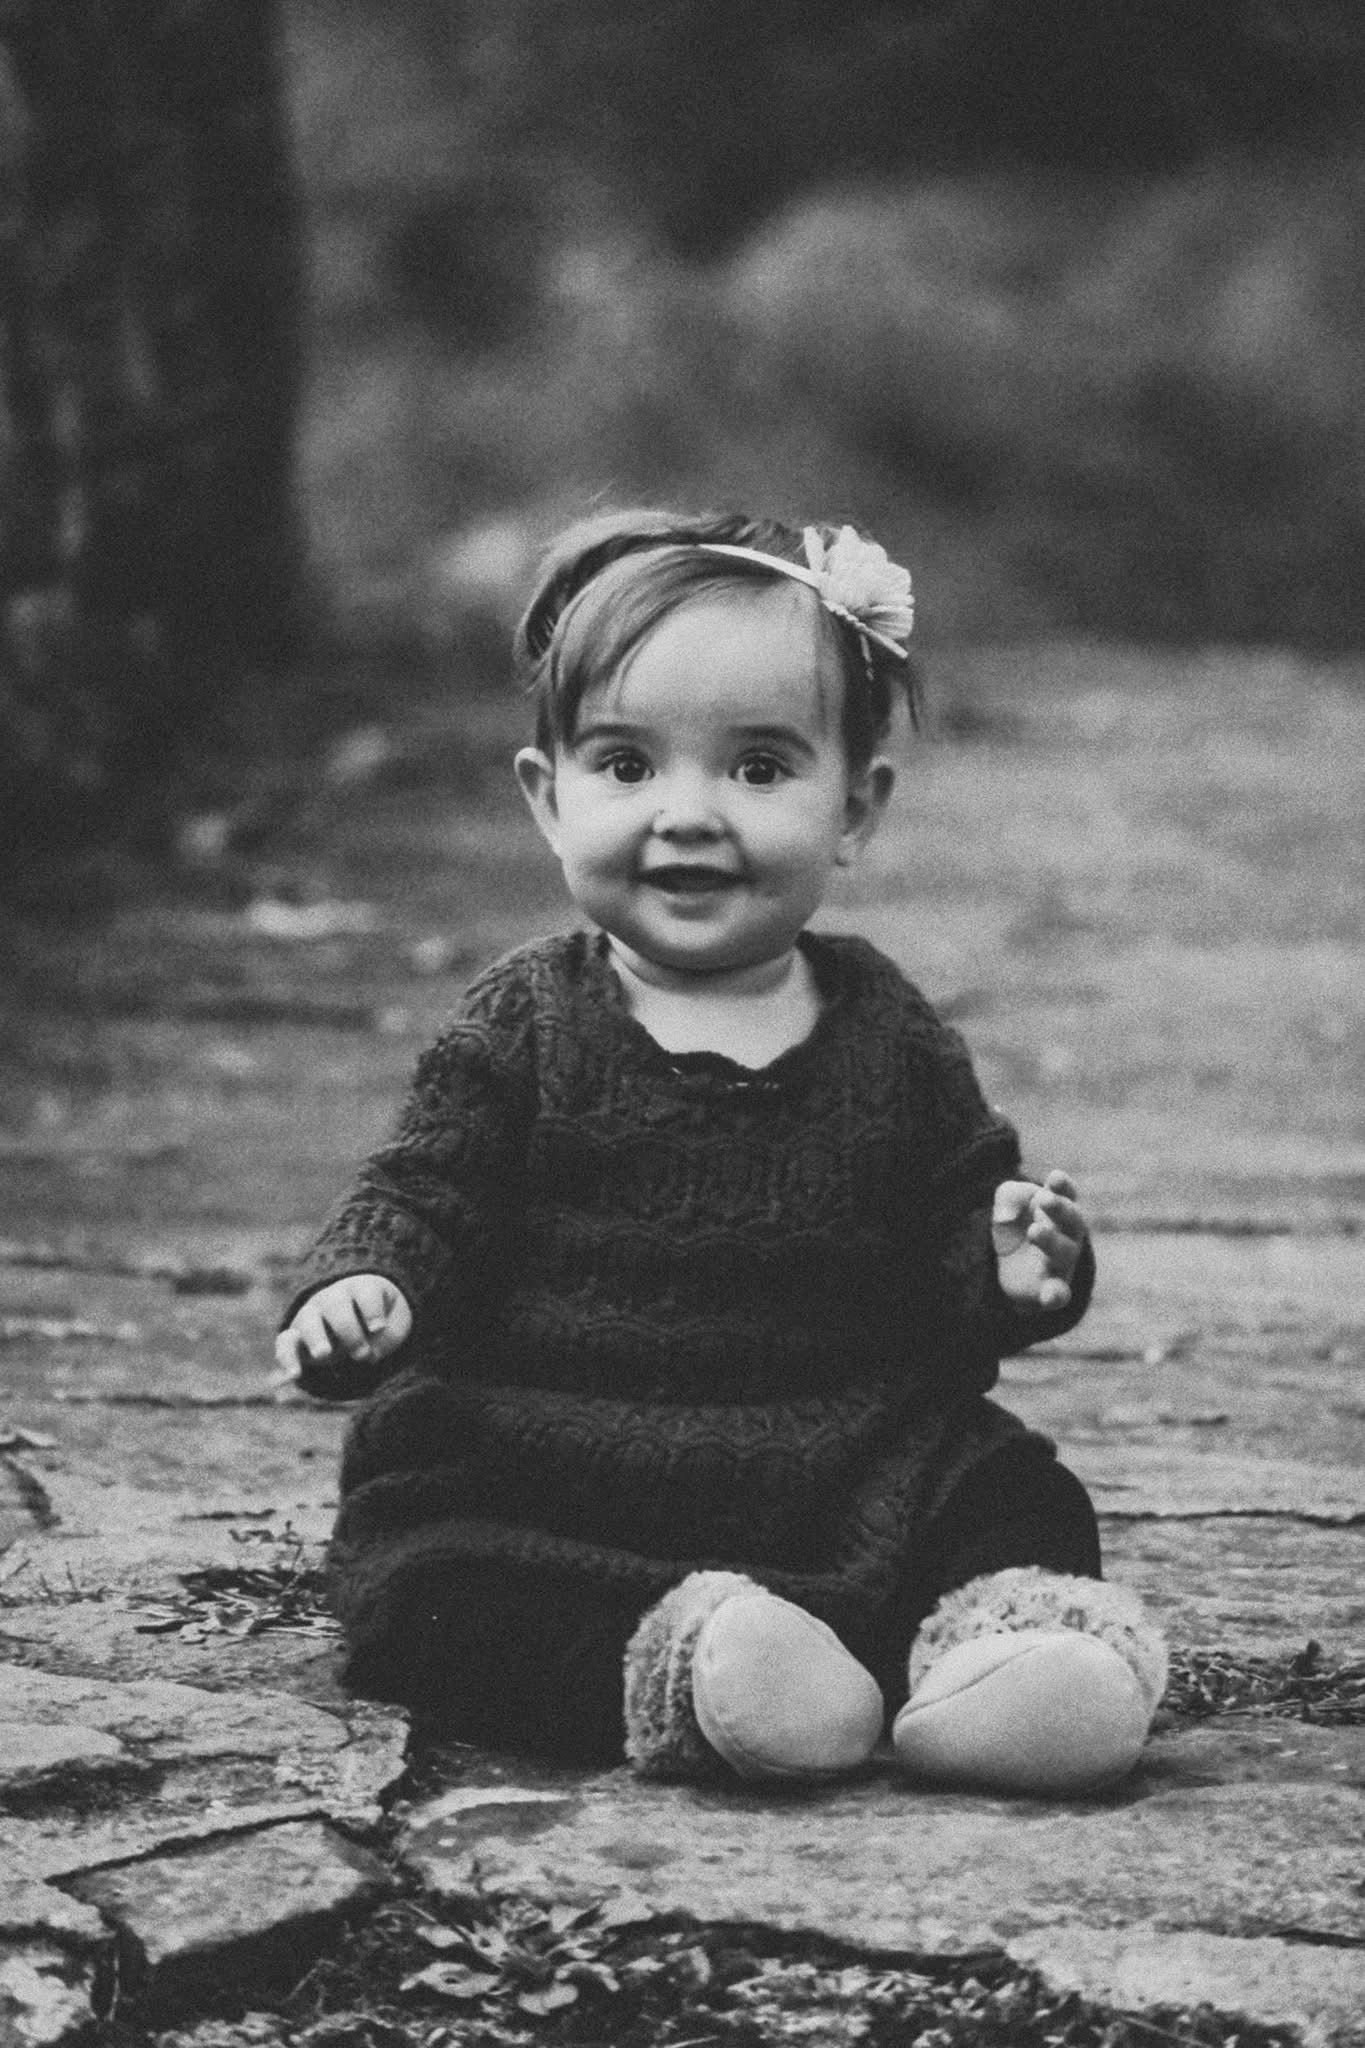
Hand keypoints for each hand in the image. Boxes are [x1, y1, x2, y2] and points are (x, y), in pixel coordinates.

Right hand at [272, 1274, 412, 1399]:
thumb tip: (371, 1354)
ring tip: (323, 1354)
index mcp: (361, 1289)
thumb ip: (388, 1337)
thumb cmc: (379, 1320)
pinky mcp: (296, 1337)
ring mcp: (312, 1315)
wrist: (357, 1320)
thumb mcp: (394, 1325)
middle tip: (361, 1353)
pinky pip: (284, 1342)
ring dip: (316, 1337)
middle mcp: (333, 1298)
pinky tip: (293, 1375)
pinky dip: (286, 1358)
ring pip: (308, 1319)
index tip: (378, 1328)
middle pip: (336, 1304)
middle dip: (349, 1330)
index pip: (365, 1293)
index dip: (372, 1310)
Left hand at [992, 1170, 1084, 1311]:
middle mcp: (1067, 1235)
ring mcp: (1061, 1262)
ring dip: (1051, 1241)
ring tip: (1034, 1231)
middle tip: (1045, 1200)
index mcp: (1059, 1210)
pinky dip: (1057, 1295)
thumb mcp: (1008, 1203)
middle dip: (1061, 1209)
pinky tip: (1051, 1296)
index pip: (1067, 1194)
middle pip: (1072, 1220)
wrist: (1009, 1267)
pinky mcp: (1050, 1288)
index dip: (1064, 1186)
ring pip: (1064, 1252)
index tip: (1055, 1177)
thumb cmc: (1016, 1225)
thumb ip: (1011, 1195)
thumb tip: (1011, 1210)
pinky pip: (1059, 1294)